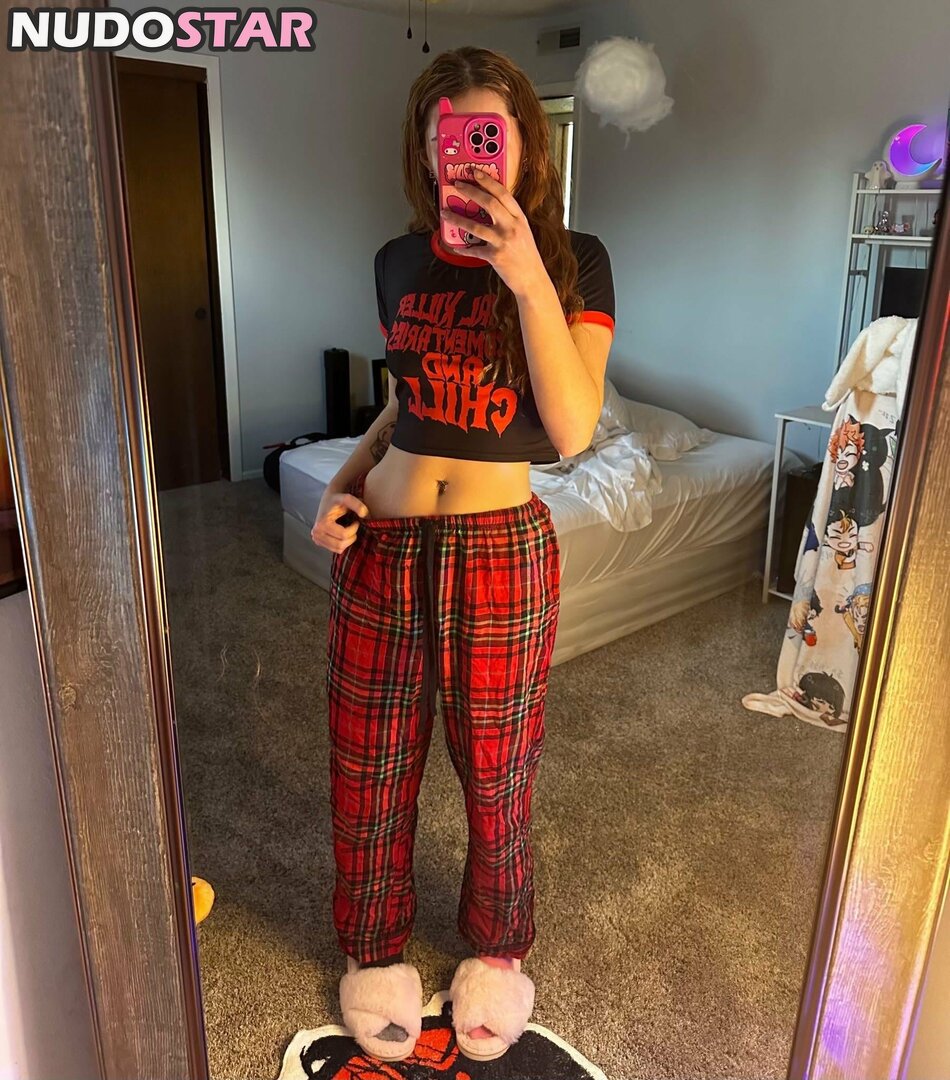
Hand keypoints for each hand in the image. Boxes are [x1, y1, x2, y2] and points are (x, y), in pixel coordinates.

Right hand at [311, 490, 367, 552]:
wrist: (329, 499)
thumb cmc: (338, 499)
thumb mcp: (347, 498)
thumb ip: (356, 504)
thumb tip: (364, 514)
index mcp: (321, 524)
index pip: (343, 535)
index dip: (354, 529)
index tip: (356, 521)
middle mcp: (316, 533)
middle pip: (340, 545)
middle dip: (351, 537)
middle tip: (353, 526)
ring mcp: (316, 539)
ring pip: (338, 549)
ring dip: (347, 541)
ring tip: (348, 529)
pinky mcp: (319, 542)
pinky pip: (335, 549)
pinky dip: (343, 543)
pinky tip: (343, 533)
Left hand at [439, 171, 547, 298]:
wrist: (532, 280)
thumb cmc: (526, 256)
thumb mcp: (523, 232)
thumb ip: (509, 219)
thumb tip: (488, 207)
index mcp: (519, 218)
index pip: (503, 194)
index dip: (488, 181)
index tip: (475, 172)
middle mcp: (512, 227)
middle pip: (489, 203)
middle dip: (471, 191)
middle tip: (457, 184)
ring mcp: (503, 242)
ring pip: (476, 226)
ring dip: (458, 219)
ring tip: (445, 213)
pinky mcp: (495, 257)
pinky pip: (474, 250)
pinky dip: (463, 249)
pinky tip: (456, 246)